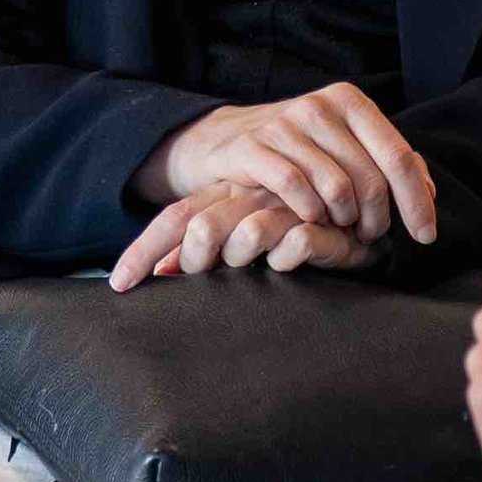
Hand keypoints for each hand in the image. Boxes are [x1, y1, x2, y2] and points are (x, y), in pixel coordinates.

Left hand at [110, 183, 382, 289]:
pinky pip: (296, 243)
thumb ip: (203, 252)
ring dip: (238, 254)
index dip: (143, 250)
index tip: (119, 286)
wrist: (363, 215)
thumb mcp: (245, 239)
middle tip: (198, 272)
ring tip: (249, 264)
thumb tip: (156, 277)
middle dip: (194, 256)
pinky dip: (290, 257)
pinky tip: (292, 262)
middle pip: (202, 223)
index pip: (175, 219)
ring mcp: (287, 206)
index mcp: (225, 197)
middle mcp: (250, 196)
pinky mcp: (325, 222)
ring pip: (246, 230)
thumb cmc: (296, 230)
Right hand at [139, 84, 436, 248]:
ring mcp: (284, 124)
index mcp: (350, 102)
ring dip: (343, 220)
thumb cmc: (296, 152)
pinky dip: (309, 213)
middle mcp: (319, 106)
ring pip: (336, 188)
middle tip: (369, 237)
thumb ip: (387, 163)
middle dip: (377, 219)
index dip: (417, 202)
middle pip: (371, 179)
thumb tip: (430, 193)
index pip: (398, 157)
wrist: (222, 141)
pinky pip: (296, 189)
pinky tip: (310, 219)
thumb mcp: (343, 147)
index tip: (426, 236)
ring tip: (340, 228)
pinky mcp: (252, 146)